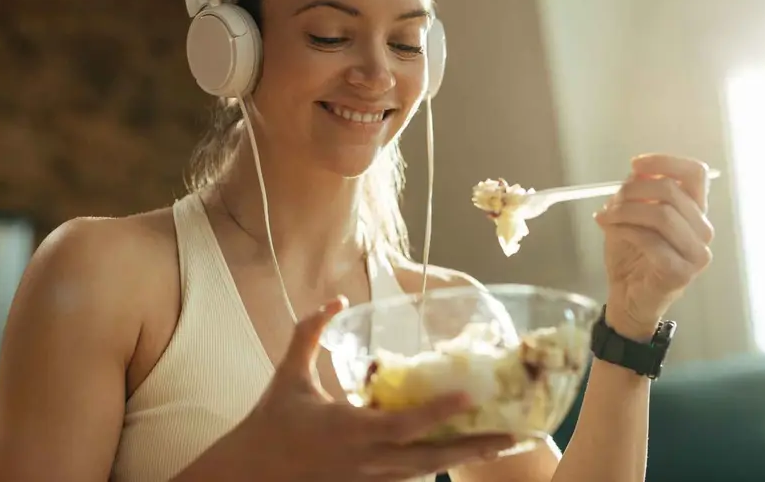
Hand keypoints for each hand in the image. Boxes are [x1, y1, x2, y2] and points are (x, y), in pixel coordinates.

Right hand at [224, 297, 515, 481]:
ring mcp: (369, 479)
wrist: (251, 475)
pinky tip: (457, 451)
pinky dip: (436, 464)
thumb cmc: (271, 424)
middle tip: (512, 435)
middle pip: (431, 459)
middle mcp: (367, 461)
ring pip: (425, 472)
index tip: (472, 397)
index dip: (439, 412)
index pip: (404, 425)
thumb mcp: (289, 376)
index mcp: (349, 430)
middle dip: (474, 448)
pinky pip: (409, 478)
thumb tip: (335, 300)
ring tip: (498, 444)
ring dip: (462, 458)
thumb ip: (309, 334)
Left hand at [593, 154, 714, 339]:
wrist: (627, 296)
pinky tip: (610, 230)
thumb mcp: (632, 214)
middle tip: (610, 201)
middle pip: (671, 190)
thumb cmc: (631, 255)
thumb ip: (639, 191)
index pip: (695, 173)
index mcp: (695, 211)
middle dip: (632, 191)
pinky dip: (624, 230)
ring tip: (605, 217)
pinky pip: (650, 240)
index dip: (665, 161)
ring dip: (625, 211)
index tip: (635, 163)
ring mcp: (696, 253)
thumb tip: (638, 169)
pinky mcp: (681, 272)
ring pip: (661, 214)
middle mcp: (702, 230)